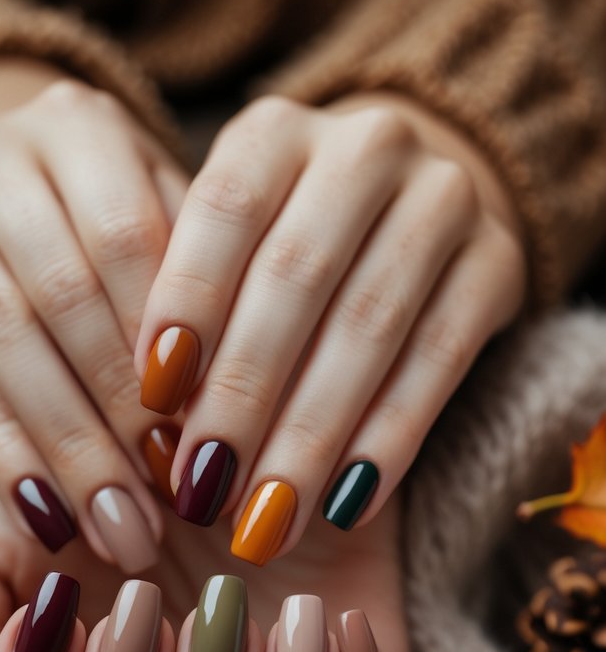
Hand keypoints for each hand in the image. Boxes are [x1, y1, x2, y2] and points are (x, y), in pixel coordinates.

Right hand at [0, 59, 188, 573]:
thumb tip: (233, 414)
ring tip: (120, 529)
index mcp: (81, 123)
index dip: (169, 343)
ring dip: (66, 447)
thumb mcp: (161, 217)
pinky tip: (47, 516)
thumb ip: (193, 285)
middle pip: (60, 294)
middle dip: (120, 410)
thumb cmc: (108, 215)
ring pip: (2, 340)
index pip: (129, 239)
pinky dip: (5, 455)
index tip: (214, 436)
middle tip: (172, 502)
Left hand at [134, 91, 526, 560]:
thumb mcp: (231, 252)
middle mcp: (366, 145)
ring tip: (264, 520)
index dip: (186, 305)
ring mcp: (445, 198)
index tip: (151, 402)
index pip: (223, 209)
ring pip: (370, 326)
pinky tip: (345, 505)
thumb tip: (154, 431)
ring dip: (310, 436)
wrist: (411, 206)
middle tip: (201, 489)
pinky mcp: (499, 262)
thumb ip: (196, 312)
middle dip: (243, 395)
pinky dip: (388, 439)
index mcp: (276, 131)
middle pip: (297, 276)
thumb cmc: (287, 246)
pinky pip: (441, 361)